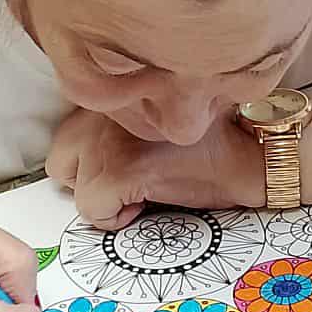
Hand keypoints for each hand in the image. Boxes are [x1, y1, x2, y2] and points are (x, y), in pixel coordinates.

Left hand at [46, 110, 265, 229]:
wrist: (252, 157)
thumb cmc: (213, 141)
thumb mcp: (159, 119)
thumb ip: (120, 121)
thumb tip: (87, 153)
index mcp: (114, 93)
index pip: (69, 132)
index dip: (93, 160)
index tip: (128, 164)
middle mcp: (104, 108)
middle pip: (60, 158)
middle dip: (88, 178)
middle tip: (126, 182)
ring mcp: (109, 137)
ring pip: (73, 187)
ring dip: (101, 197)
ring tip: (138, 191)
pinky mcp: (122, 168)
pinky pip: (92, 208)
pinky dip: (113, 218)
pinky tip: (144, 205)